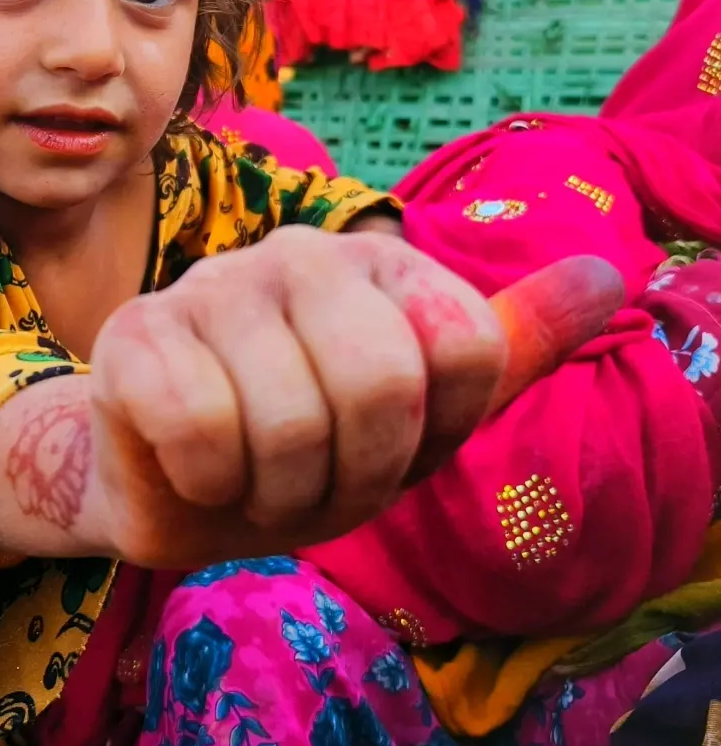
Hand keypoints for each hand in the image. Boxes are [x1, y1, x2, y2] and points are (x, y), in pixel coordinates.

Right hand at [84, 227, 617, 567]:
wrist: (177, 486)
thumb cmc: (306, 452)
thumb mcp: (422, 417)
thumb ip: (507, 346)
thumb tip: (611, 274)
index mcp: (380, 262)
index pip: (467, 349)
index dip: (433, 435)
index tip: (387, 447)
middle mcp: (298, 252)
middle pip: (384, 382)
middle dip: (355, 475)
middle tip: (317, 483)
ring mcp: (209, 285)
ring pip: (292, 422)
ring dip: (279, 493)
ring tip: (255, 480)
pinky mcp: (133, 334)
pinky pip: (204, 433)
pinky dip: (210, 485)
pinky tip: (194, 467)